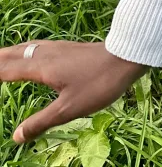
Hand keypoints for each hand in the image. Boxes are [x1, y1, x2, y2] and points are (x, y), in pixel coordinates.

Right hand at [0, 40, 150, 144]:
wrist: (127, 56)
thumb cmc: (98, 83)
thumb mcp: (69, 109)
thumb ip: (41, 122)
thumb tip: (16, 137)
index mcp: (41, 67)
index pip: (7, 69)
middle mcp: (46, 53)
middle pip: (14, 53)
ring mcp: (58, 48)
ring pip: (27, 47)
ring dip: (10, 52)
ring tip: (1, 56)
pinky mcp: (68, 48)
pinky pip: (38, 46)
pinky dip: (25, 50)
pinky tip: (33, 53)